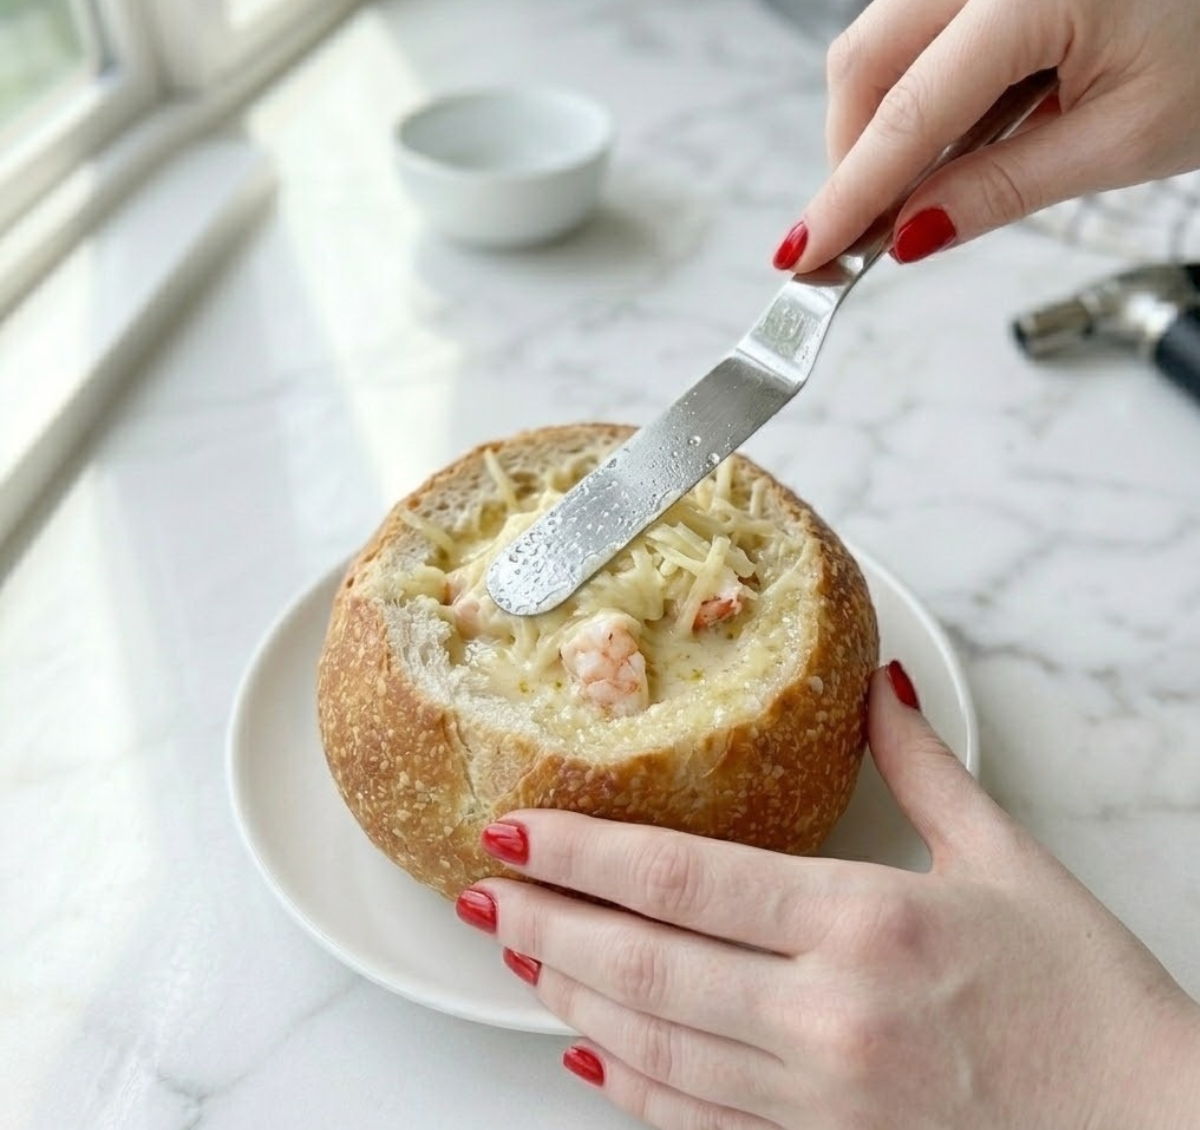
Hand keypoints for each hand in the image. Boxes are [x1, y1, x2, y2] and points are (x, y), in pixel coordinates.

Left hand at [456, 665, 1199, 1129]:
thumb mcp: (1006, 861)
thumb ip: (924, 767)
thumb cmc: (1087, 998)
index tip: (514, 831)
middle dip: (546, 923)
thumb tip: (883, 684)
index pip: (682, 881)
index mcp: (865, 924)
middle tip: (479, 890)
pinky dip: (627, 1087)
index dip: (583, 855)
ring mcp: (817, 1102)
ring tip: (512, 951)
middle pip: (643, 965)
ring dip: (568, 995)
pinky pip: (694, 1123)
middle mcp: (826, 1017)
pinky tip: (581, 1052)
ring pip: (650, 1045)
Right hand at [773, 0, 1199, 271]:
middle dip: (850, 154)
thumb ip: (1002, 189)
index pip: (909, 113)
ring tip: (921, 189)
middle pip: (866, 58)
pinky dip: (916, 90)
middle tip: (862, 231)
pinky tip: (952, 138)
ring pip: (884, 36)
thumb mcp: (1124, 141)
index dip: (848, 195)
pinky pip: (923, 21)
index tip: (805, 253)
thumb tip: (909, 231)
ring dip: (881, 123)